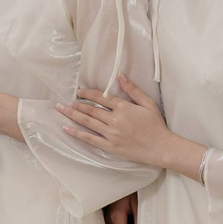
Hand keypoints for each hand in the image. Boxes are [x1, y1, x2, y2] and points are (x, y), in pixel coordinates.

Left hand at [58, 74, 195, 174]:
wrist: (161, 148)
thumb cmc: (156, 125)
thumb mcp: (148, 103)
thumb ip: (133, 89)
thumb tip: (120, 76)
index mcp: (124, 108)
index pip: (101, 98)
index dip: (88, 93)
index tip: (79, 91)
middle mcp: (115, 120)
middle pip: (91, 110)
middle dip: (76, 104)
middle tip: (64, 101)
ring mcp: (111, 134)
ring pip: (88, 122)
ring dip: (72, 115)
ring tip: (61, 110)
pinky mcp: (110, 146)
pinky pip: (90, 139)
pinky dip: (77, 133)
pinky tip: (66, 128)